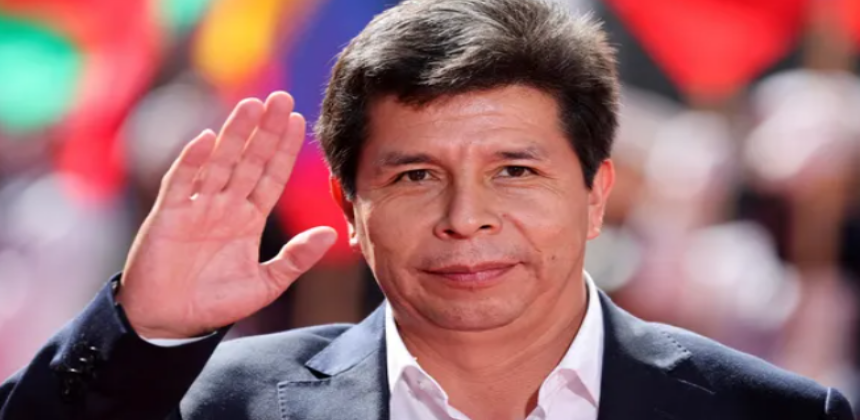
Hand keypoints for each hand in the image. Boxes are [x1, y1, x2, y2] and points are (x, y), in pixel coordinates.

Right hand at [118, 92, 336, 338]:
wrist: (168, 323)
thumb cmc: (214, 304)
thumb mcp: (265, 284)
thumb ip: (296, 259)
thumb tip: (331, 234)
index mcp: (248, 219)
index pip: (271, 176)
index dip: (283, 150)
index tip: (298, 121)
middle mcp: (224, 206)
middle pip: (249, 160)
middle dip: (265, 130)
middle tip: (281, 97)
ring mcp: (197, 206)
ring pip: (220, 162)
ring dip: (235, 134)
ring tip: (251, 105)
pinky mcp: (168, 214)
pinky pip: (182, 181)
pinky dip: (193, 161)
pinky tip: (208, 139)